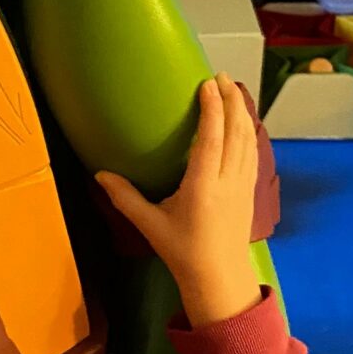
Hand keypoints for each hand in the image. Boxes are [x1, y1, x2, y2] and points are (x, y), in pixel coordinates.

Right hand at [97, 74, 261, 327]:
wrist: (219, 277)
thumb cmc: (182, 251)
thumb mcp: (150, 225)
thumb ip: (125, 198)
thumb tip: (100, 174)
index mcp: (203, 186)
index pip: (211, 138)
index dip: (212, 108)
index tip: (207, 84)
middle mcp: (227, 181)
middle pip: (236, 131)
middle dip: (231, 100)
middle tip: (219, 76)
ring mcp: (243, 185)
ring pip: (248, 139)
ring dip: (242, 111)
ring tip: (232, 89)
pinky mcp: (250, 190)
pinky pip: (253, 152)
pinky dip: (248, 130)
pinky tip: (243, 121)